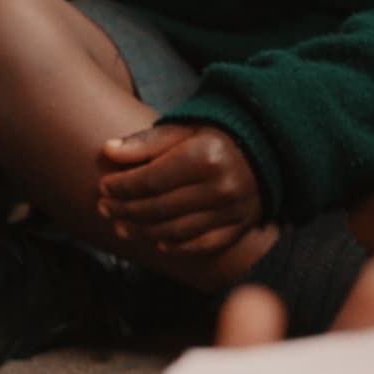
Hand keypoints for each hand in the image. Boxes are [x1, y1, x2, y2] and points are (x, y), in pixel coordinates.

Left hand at [98, 124, 260, 254]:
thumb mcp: (185, 128)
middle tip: (104, 209)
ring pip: (176, 230)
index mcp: (205, 157)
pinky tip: (156, 241)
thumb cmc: (219, 135)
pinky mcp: (240, 226)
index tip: (103, 186)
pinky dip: (177, 245)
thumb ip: (147, 141)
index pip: (151, 180)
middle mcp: (220, 187)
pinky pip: (202, 244)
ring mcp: (232, 210)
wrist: (270, 148)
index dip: (122, 186)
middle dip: (126, 210)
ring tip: (121, 226)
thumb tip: (107, 151)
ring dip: (143, 231)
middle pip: (159, 207)